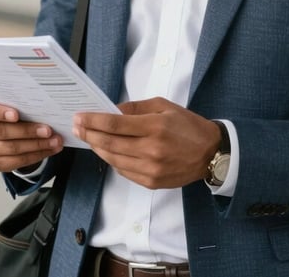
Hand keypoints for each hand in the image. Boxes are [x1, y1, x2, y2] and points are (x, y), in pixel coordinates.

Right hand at [0, 96, 63, 171]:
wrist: (5, 123)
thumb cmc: (9, 106)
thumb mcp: (10, 98)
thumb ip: (19, 98)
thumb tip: (43, 99)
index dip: (0, 112)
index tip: (16, 114)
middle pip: (2, 132)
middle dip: (28, 131)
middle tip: (48, 130)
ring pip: (12, 149)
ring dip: (37, 145)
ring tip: (55, 141)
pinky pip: (17, 162)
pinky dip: (37, 155)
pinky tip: (50, 150)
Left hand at [72, 97, 220, 188]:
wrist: (210, 153)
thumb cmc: (188, 125)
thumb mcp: (164, 106)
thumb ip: (136, 108)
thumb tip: (112, 111)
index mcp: (155, 126)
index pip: (115, 124)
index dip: (94, 120)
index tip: (80, 116)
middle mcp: (151, 149)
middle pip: (110, 143)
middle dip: (89, 134)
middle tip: (77, 127)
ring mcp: (150, 168)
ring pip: (113, 159)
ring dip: (97, 148)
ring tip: (88, 138)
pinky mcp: (151, 182)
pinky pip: (124, 171)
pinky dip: (112, 160)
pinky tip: (107, 151)